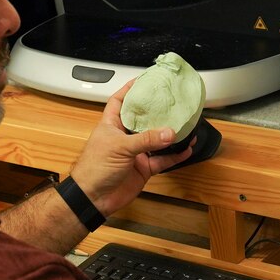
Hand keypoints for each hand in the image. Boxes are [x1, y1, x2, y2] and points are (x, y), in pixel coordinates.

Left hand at [68, 79, 193, 214]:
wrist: (93, 199)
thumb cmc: (94, 169)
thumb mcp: (120, 148)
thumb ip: (146, 140)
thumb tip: (170, 132)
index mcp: (112, 125)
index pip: (119, 101)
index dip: (130, 90)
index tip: (144, 80)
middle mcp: (124, 136)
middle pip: (143, 119)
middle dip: (157, 111)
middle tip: (173, 101)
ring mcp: (135, 153)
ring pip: (156, 140)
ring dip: (170, 135)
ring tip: (186, 124)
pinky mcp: (143, 168)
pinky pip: (162, 160)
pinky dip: (174, 156)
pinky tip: (186, 149)